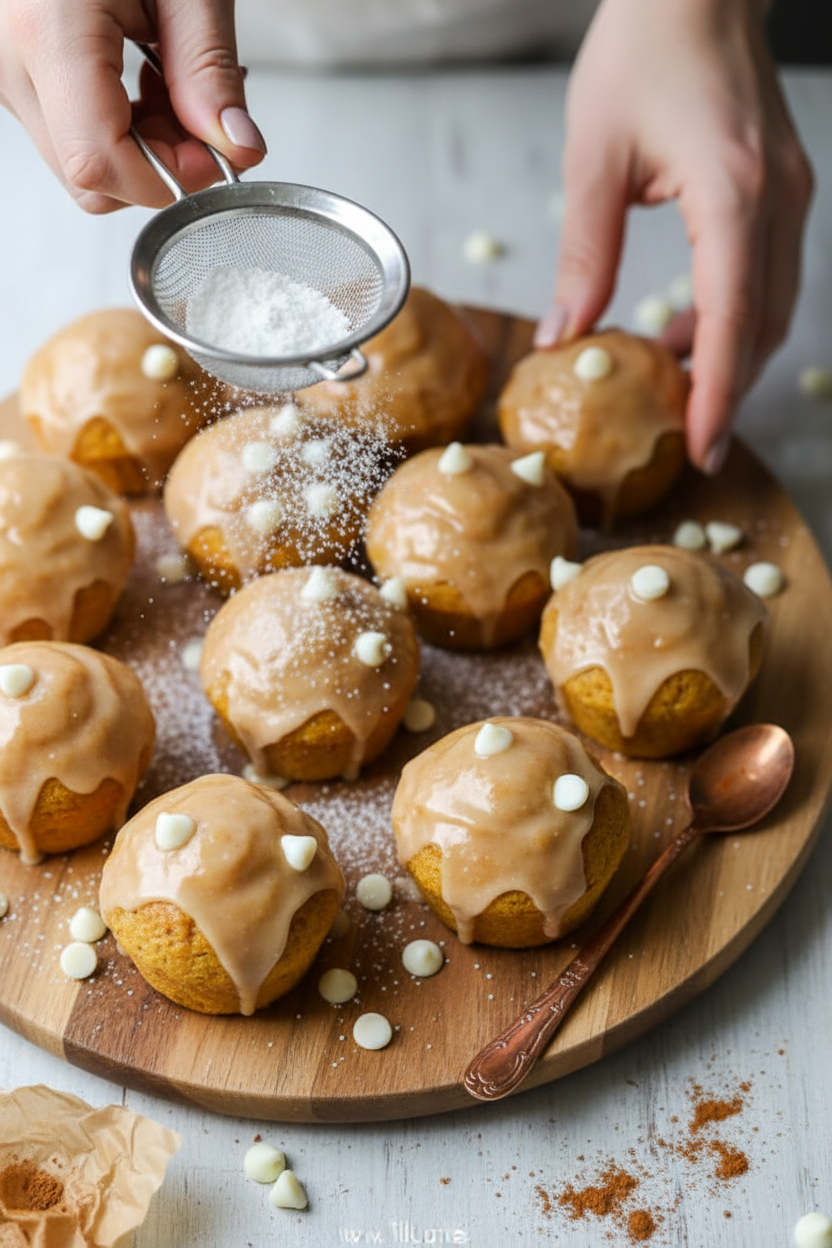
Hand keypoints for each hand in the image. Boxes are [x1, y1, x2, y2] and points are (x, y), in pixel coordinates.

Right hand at [0, 0, 266, 212]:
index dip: (166, 179)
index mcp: (49, 30)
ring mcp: (5, 69)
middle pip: (89, 177)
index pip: (98, 163)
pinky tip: (144, 78)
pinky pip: (69, 131)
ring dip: (143, 147)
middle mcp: (11, 58)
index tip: (214, 158)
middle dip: (161, 167)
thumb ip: (210, 69)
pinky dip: (120, 125)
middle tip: (205, 118)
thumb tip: (237, 147)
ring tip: (173, 82)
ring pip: (80, 163)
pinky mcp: (13, 72)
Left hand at [535, 0, 812, 472]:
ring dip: (732, 355)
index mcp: (732, 193)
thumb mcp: (594, 160)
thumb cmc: (640, 51)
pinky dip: (735, 316)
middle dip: (731, 390)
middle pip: (765, 324)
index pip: (732, 318)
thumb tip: (565, 338)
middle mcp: (776, 198)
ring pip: (774, 304)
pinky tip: (688, 332)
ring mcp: (789, 191)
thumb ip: (585, 257)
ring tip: (679, 390)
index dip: (718, 391)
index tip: (701, 445)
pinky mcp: (781, 186)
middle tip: (693, 443)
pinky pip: (768, 273)